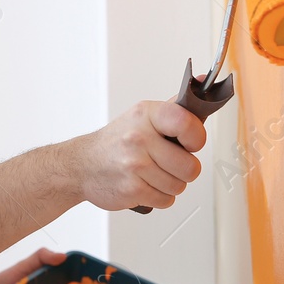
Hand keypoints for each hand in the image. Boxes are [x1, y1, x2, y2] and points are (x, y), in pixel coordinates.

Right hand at [70, 97, 204, 210]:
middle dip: (183, 170)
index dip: (196, 139)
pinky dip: (158, 197)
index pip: (187, 124)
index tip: (190, 143)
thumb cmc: (116, 141)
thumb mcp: (142, 116)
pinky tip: (145, 185)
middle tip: (167, 163)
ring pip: (179, 186)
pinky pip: (166, 200)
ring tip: (152, 174)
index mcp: (146, 115)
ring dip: (169, 184)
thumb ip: (174, 107)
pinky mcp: (132, 189)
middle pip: (190, 166)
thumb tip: (201, 83)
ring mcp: (135, 165)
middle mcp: (139, 138)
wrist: (81, 165)